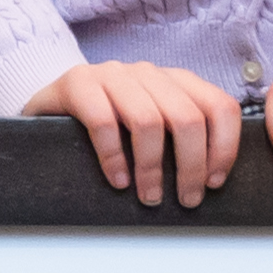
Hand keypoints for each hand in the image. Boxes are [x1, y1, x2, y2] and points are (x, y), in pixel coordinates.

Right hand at [33, 60, 242, 204]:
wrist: (48, 109)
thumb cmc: (106, 128)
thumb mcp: (150, 129)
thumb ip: (179, 141)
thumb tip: (210, 183)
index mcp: (174, 81)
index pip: (219, 106)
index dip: (224, 146)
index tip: (214, 182)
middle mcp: (147, 72)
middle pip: (187, 117)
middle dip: (191, 166)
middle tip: (185, 199)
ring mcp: (111, 74)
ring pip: (148, 120)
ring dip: (152, 167)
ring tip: (149, 197)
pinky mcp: (77, 83)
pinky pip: (103, 121)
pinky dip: (113, 157)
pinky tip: (117, 181)